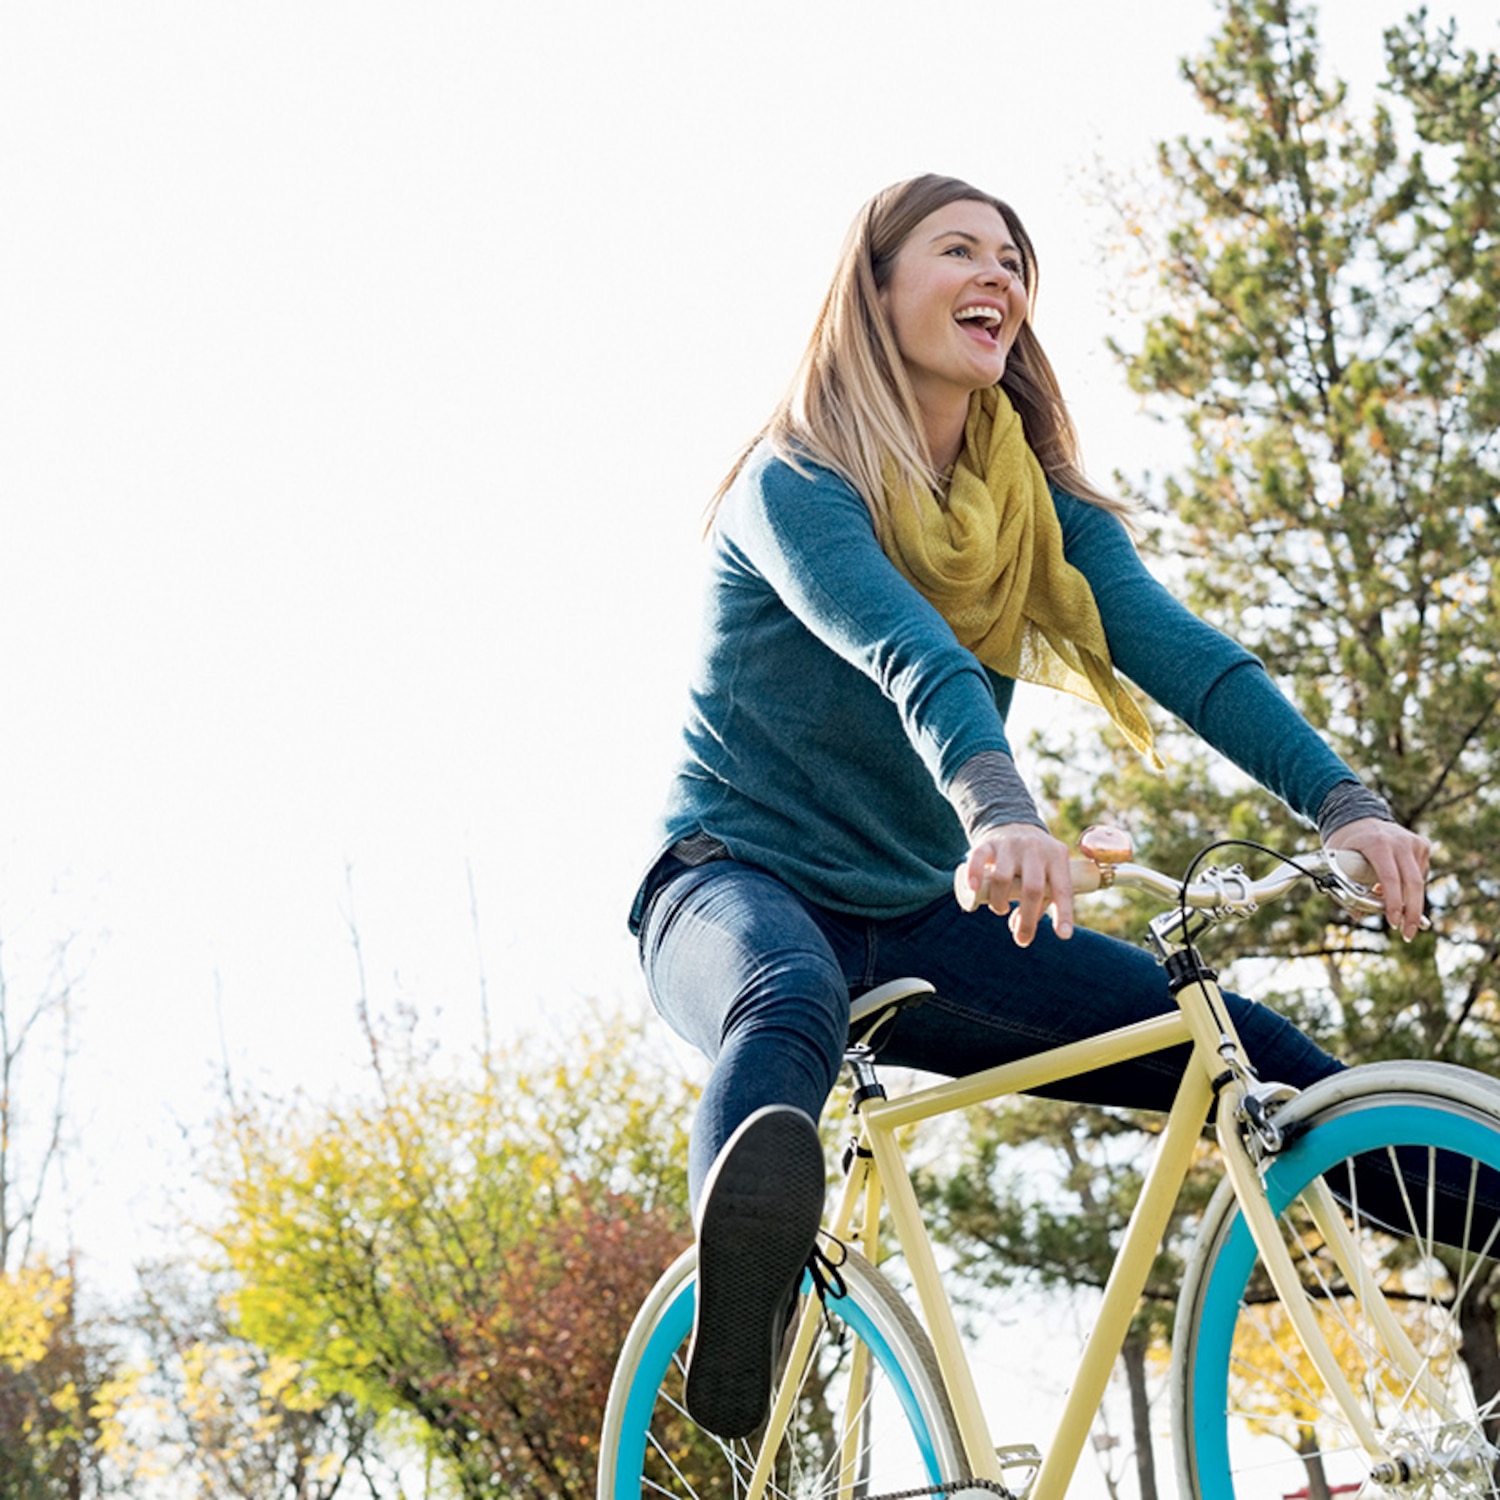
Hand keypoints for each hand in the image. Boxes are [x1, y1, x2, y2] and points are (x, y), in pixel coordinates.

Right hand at [963, 823, 1074, 947]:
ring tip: (1000, 910)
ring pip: (1003, 878)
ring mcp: (1011, 844)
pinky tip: (973, 890)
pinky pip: (978, 859)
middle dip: (1027, 918)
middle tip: (1021, 938)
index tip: (1063, 935)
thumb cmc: (1035, 861)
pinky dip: (973, 876)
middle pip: (1032, 888)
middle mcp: (1036, 848)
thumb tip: (1019, 932)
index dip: (1064, 913)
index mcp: (1057, 856)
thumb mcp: (1046, 875)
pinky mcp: (988, 843)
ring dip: (999, 902)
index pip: (1062, 888)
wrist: (1014, 823)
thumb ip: (1038, 904)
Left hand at [1325, 817, 1430, 940]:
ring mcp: (1414, 842)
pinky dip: (1409, 886)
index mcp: (1377, 844)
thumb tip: (1358, 915)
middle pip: (1413, 884)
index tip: (1393, 922)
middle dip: (1411, 913)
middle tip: (1406, 934)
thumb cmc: (1345, 843)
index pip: (1390, 878)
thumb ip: (1344, 888)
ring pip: (1418, 882)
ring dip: (1407, 899)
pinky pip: (1420, 874)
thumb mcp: (1335, 862)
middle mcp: (1399, 841)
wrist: (1356, 816)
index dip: (1393, 903)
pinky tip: (1393, 883)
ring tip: (1388, 901)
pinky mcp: (1422, 845)